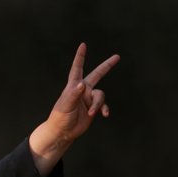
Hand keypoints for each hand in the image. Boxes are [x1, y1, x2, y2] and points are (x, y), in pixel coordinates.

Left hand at [28, 43, 119, 174]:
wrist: (63, 132)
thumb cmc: (60, 117)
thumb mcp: (66, 105)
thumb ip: (74, 94)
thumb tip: (82, 84)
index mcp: (73, 85)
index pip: (77, 68)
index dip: (80, 56)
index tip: (83, 45)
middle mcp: (82, 89)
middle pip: (97, 74)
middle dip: (107, 66)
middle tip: (117, 57)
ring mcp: (88, 98)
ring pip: (101, 95)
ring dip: (99, 104)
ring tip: (93, 112)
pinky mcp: (93, 108)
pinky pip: (103, 105)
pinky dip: (104, 109)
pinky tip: (104, 114)